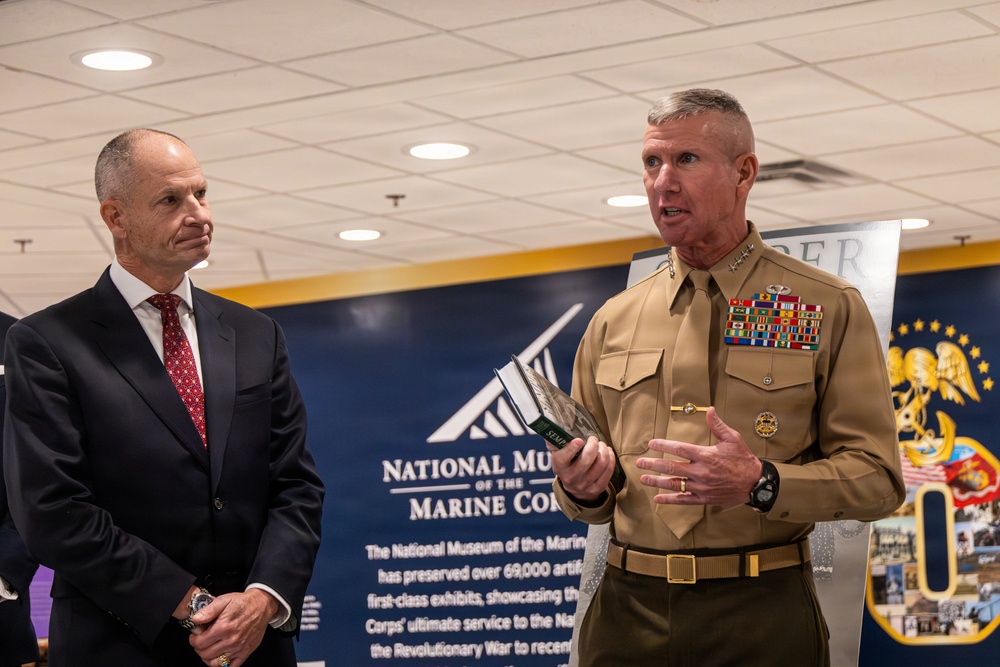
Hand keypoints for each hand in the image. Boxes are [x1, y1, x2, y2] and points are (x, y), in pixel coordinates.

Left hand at [188, 589, 278, 666]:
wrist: (261, 605)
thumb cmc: (243, 603)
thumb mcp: (224, 600)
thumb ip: (208, 610)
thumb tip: (196, 620)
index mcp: (223, 627)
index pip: (199, 643)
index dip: (193, 640)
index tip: (195, 636)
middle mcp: (231, 640)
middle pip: (205, 654)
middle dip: (199, 648)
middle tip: (201, 641)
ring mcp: (238, 648)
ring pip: (215, 663)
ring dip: (207, 657)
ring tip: (208, 649)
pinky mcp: (245, 652)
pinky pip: (230, 666)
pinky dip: (222, 664)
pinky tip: (219, 656)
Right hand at [547, 436, 614, 502]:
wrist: (573, 486)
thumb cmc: (566, 462)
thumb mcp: (557, 452)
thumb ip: (554, 439)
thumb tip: (554, 424)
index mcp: (559, 467)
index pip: (563, 458)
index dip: (572, 448)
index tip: (580, 440)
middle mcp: (571, 477)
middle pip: (586, 460)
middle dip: (593, 445)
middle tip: (593, 439)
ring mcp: (584, 484)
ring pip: (600, 464)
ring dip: (604, 450)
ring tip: (602, 445)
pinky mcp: (597, 488)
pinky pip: (608, 471)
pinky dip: (611, 458)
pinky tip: (608, 453)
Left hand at [635, 407, 762, 507]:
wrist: (755, 483)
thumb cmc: (743, 459)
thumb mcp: (733, 439)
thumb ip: (717, 425)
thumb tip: (709, 410)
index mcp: (706, 455)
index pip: (679, 448)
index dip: (663, 445)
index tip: (651, 443)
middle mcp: (701, 471)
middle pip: (671, 467)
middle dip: (653, 464)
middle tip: (639, 462)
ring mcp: (701, 486)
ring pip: (674, 484)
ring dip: (656, 481)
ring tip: (643, 479)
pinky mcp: (704, 498)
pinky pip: (683, 500)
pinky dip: (669, 500)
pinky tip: (658, 499)